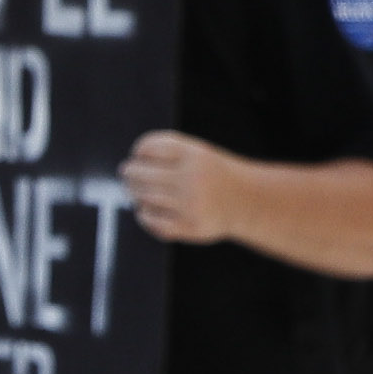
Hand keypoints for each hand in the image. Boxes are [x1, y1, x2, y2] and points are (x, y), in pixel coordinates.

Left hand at [120, 129, 246, 242]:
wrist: (245, 201)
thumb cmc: (210, 174)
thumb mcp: (195, 153)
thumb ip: (165, 152)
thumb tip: (127, 170)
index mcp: (194, 154)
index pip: (149, 147)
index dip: (138, 151)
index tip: (137, 155)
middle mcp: (192, 177)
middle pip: (141, 173)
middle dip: (130, 173)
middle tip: (127, 173)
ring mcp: (190, 204)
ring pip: (144, 198)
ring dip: (135, 194)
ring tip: (136, 192)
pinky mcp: (189, 226)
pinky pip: (152, 221)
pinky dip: (144, 215)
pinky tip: (145, 211)